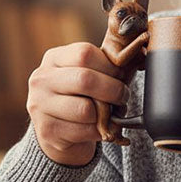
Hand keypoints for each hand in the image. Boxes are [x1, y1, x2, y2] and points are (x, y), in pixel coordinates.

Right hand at [27, 42, 128, 165]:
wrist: (57, 131)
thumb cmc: (81, 95)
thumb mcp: (88, 73)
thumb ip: (106, 63)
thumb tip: (140, 51)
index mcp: (53, 58)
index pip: (84, 53)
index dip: (110, 66)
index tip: (120, 76)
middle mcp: (41, 79)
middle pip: (85, 79)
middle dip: (113, 90)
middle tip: (122, 96)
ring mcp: (40, 105)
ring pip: (85, 109)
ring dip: (106, 114)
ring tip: (109, 113)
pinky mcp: (46, 130)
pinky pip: (83, 130)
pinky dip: (98, 131)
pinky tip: (98, 127)